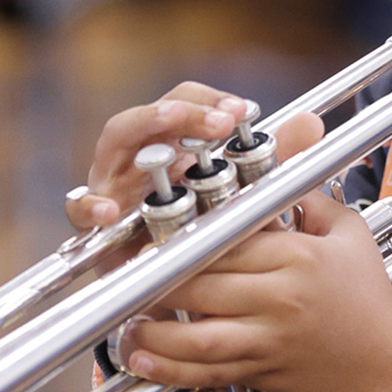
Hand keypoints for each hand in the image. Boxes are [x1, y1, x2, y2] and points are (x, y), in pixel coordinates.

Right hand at [65, 83, 315, 232]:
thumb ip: (274, 160)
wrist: (177, 290)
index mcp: (175, 143)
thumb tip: (311, 124)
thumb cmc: (205, 232)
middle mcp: (142, 155)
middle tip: (218, 122)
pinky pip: (79, 207)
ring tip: (168, 138)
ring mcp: (115, 182)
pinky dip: (87, 206)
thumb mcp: (243, 197)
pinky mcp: (96, 222)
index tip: (242, 112)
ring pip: (115, 140)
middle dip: (181, 112)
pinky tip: (106, 210)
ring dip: (141, 132)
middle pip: (151, 111)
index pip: (186, 102)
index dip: (210, 101)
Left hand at [121, 188, 391, 391]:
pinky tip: (141, 358)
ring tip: (126, 316)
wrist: (386, 371)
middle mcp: (279, 298)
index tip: (155, 228)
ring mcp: (267, 339)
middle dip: (157, 276)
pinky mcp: (259, 371)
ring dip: (154, 328)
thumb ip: (305, 194)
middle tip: (127, 266)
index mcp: (298, 256)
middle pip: (202, 282)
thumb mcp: (348, 233)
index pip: (227, 238)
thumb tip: (279, 154)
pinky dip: (169, 368)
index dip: (185, 234)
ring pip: (197, 334)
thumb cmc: (368, 297)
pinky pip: (206, 372)